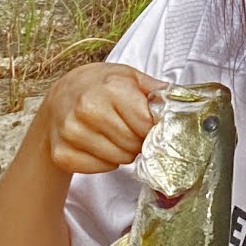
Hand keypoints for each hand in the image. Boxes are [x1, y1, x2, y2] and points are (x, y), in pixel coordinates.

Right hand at [36, 62, 167, 173]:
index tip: (147, 124)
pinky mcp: (62, 154)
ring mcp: (72, 133)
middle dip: (138, 141)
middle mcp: (88, 110)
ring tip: (114, 135)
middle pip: (133, 144)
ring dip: (123, 152)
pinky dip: (105, 161)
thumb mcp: (129, 77)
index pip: (146, 125)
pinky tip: (98, 144)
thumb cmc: (100, 86)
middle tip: (129, 129)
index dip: (151, 128)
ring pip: (119, 159)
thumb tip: (185, 104)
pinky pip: (100, 168)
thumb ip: (157, 91)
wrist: (60, 97)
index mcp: (110, 88)